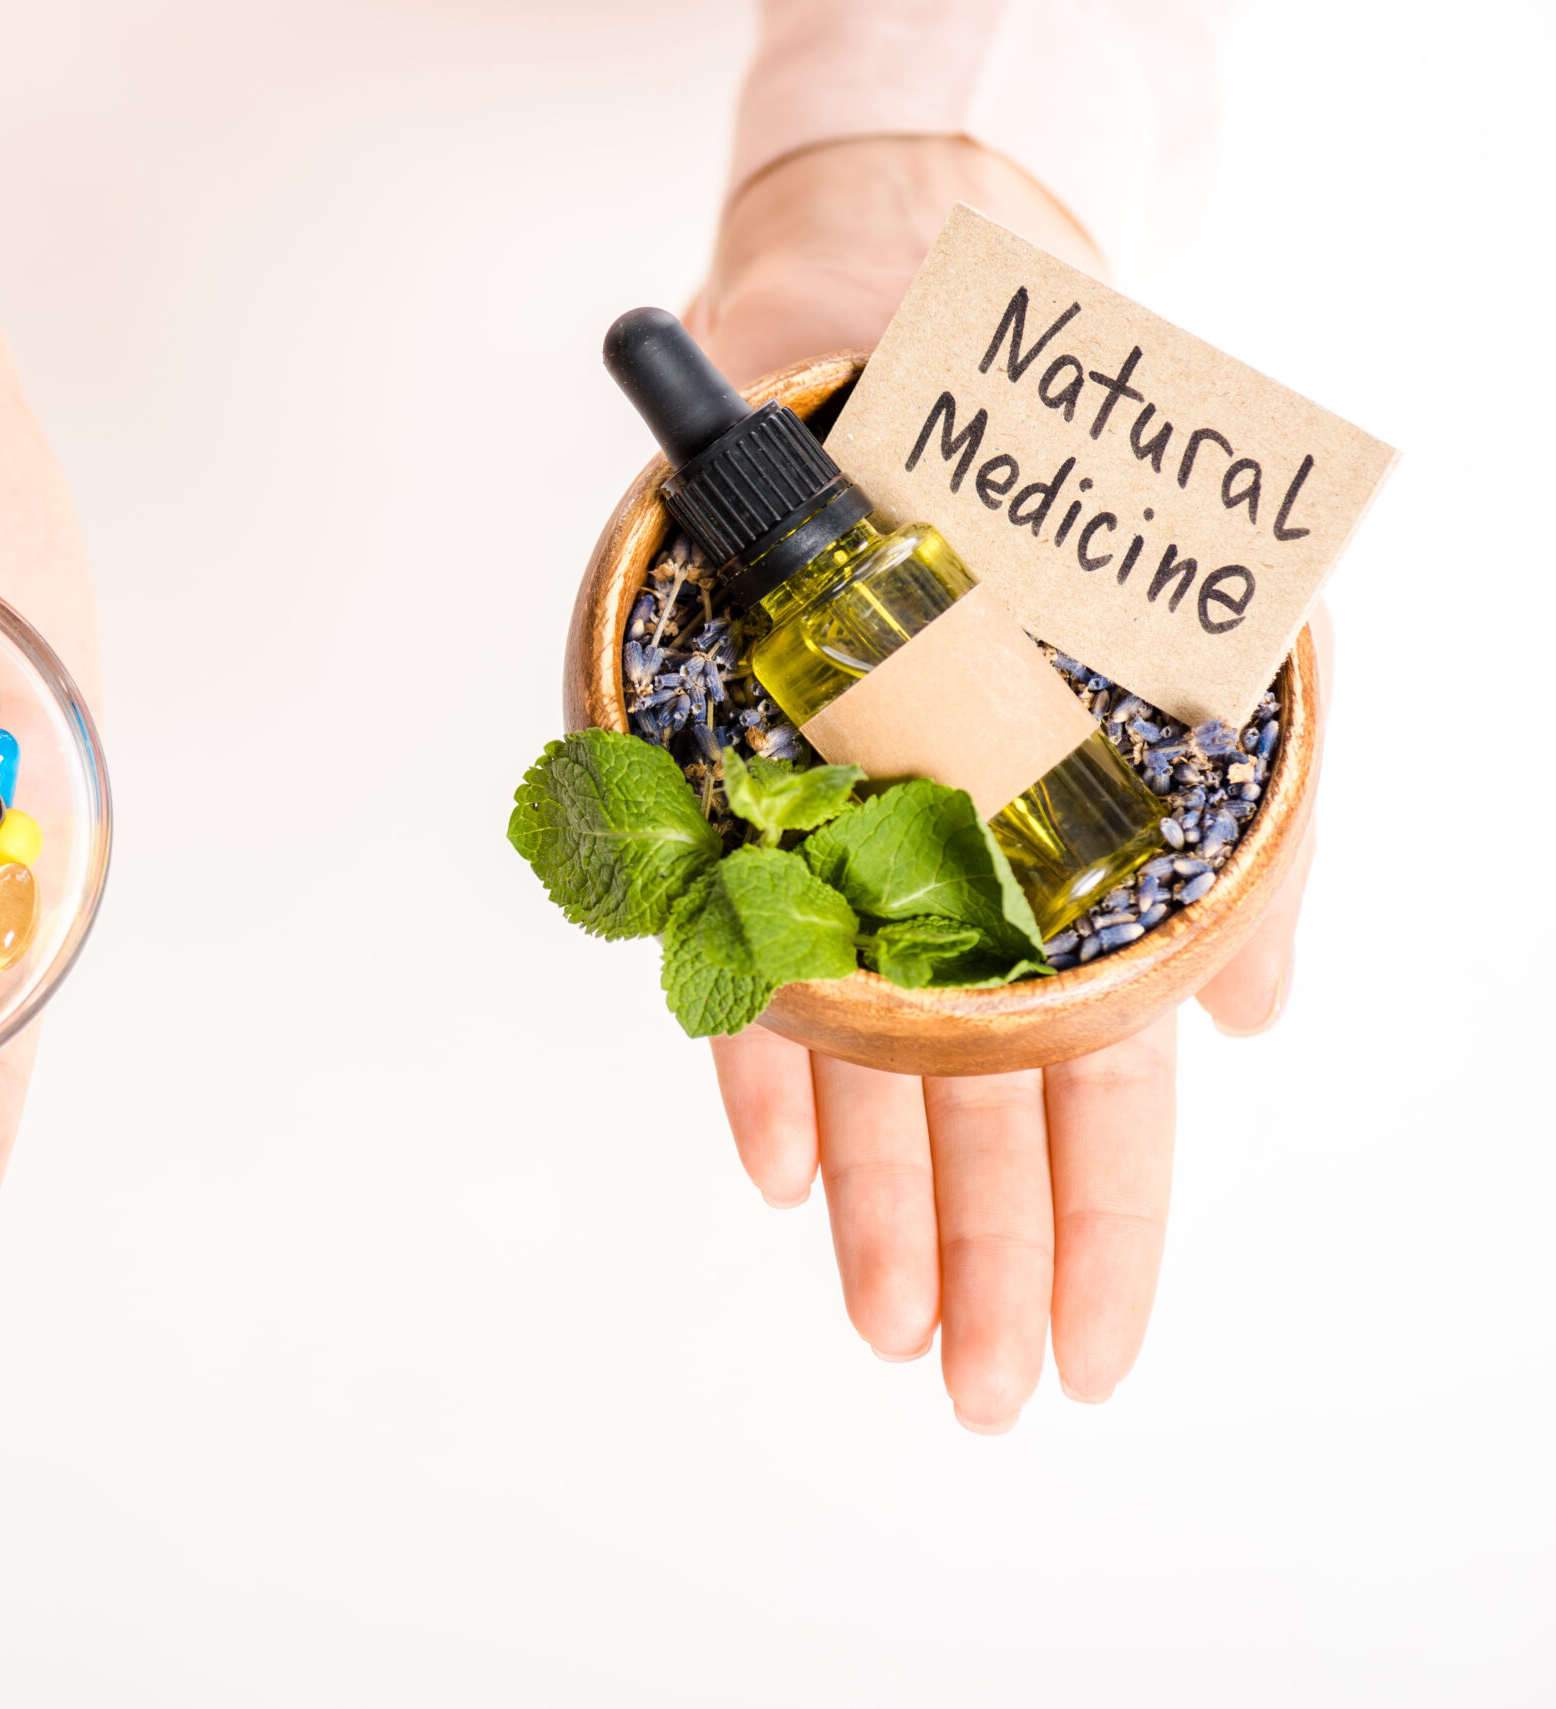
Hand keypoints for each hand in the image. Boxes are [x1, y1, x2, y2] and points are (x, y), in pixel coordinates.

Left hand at [687, 139, 1318, 1430]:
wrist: (917, 360)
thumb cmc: (1074, 512)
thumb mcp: (1228, 662)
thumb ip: (1247, 850)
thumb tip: (1249, 1026)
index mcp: (1078, 871)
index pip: (1099, 1087)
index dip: (1100, 1229)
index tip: (1092, 1353)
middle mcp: (959, 878)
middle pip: (980, 1108)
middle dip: (988, 1258)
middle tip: (986, 1395)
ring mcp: (847, 850)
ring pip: (868, 1061)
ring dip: (876, 1201)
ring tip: (891, 1329)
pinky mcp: (733, 802)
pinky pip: (737, 949)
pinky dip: (753, 1050)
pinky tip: (768, 1162)